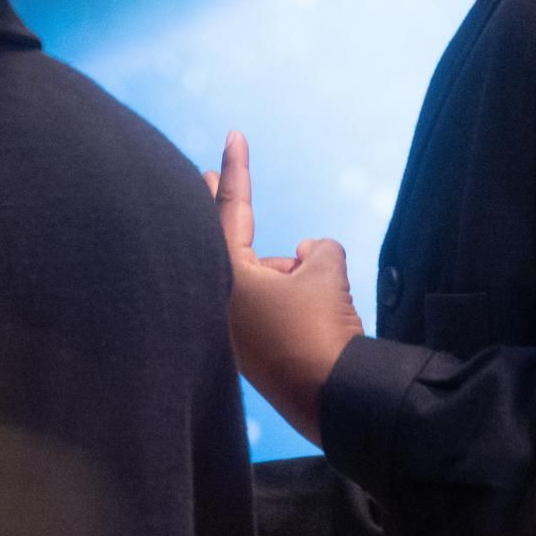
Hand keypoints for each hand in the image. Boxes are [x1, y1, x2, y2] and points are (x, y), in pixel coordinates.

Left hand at [205, 131, 363, 445]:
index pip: (230, 209)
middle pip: (220, 241)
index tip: (233, 137)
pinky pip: (263, 307)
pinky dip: (285, 299)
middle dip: (218, 207)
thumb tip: (303, 255)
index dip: (236, 169)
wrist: (333, 398)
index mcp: (227, 275)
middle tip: (202, 175)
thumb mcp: (326, 271)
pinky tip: (316, 315)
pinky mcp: (245, 352)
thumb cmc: (321, 330)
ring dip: (287, 276)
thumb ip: (315, 249)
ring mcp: (228, 330)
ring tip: (322, 304)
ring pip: (259, 279)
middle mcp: (217, 301)